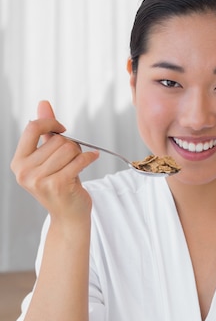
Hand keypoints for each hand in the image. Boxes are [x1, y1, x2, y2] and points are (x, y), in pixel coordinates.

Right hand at [11, 101, 98, 220]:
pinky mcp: (59, 185)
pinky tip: (92, 158)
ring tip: (78, 164)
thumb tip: (43, 103)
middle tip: (72, 159)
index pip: (32, 128)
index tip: (62, 130)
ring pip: (69, 148)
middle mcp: (25, 172)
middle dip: (70, 145)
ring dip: (79, 153)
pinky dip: (90, 157)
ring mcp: (41, 180)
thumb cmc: (59, 185)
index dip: (50, 123)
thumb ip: (44, 131)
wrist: (68, 216)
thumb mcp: (48, 158)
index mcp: (18, 163)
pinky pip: (79, 159)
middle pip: (56, 140)